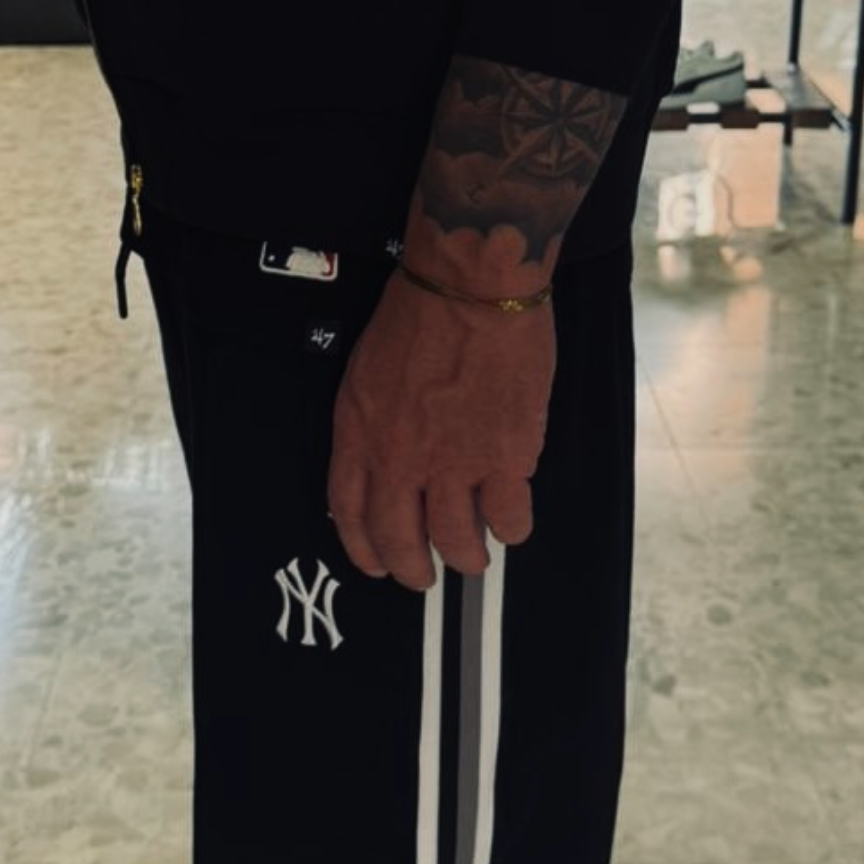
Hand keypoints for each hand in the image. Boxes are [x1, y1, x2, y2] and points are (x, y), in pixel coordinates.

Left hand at [327, 267, 555, 592]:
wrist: (471, 286)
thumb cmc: (420, 311)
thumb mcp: (366, 369)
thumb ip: (370, 423)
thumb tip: (381, 460)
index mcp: (360, 434)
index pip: (350, 513)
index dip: (363, 549)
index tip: (376, 564)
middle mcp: (401, 458)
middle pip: (400, 540)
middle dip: (412, 569)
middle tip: (425, 577)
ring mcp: (454, 462)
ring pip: (456, 539)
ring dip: (467, 557)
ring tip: (476, 557)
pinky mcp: (505, 456)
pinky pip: (508, 515)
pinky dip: (512, 527)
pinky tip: (513, 524)